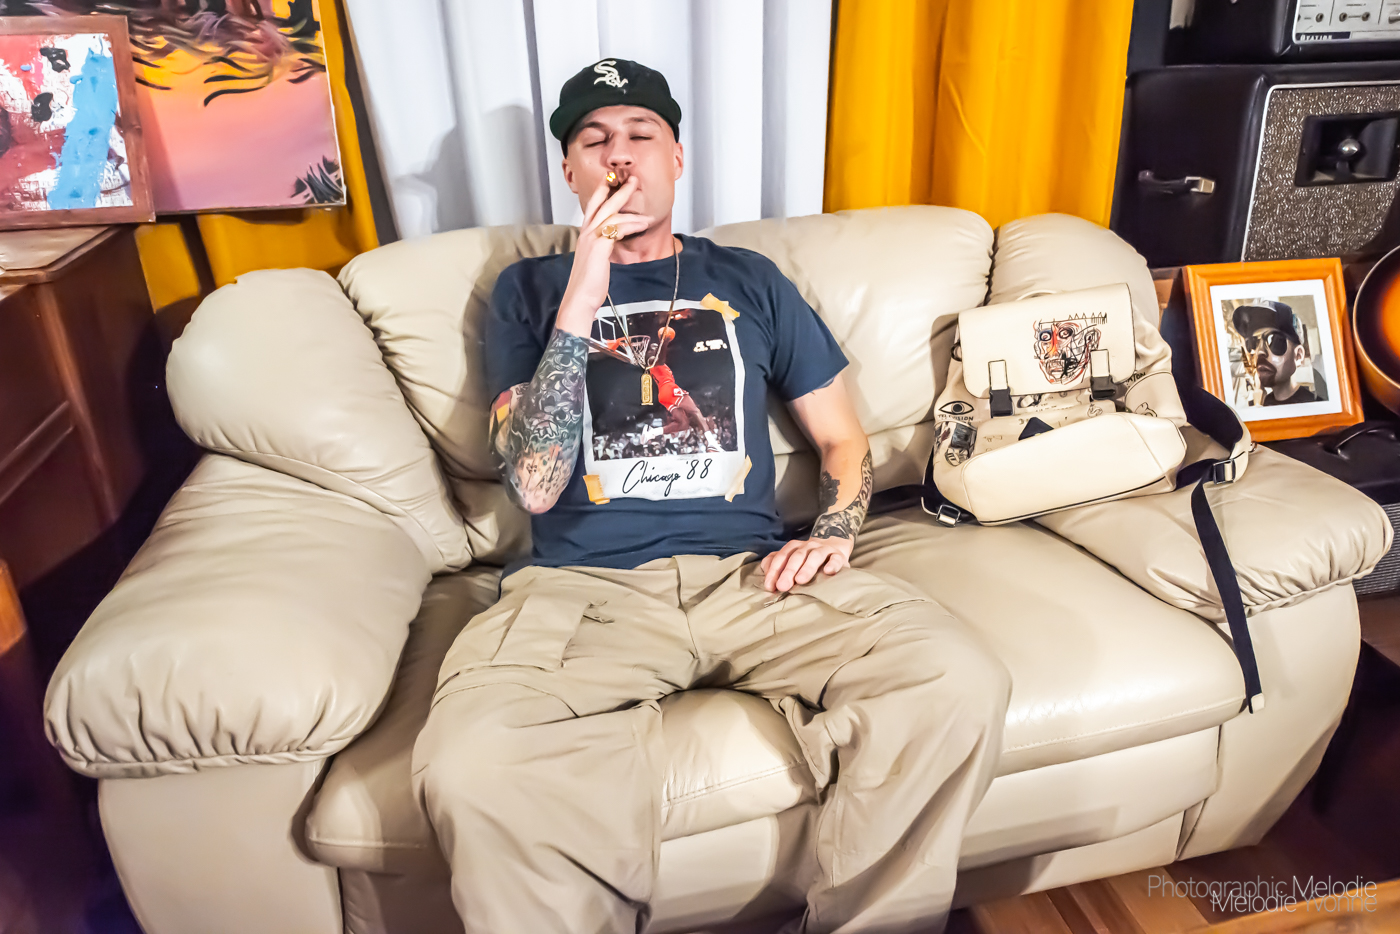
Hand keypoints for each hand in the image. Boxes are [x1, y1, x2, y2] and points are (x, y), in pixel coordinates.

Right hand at [557, 177, 654, 335]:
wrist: (579, 299)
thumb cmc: (588, 285)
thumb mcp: (595, 262)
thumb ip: (601, 249)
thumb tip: (609, 245)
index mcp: (584, 236)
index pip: (592, 208)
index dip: (601, 193)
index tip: (609, 182)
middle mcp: (585, 234)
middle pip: (603, 205)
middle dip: (618, 190)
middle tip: (633, 180)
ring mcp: (591, 239)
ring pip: (612, 215)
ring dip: (632, 212)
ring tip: (647, 212)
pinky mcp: (599, 247)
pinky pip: (617, 229)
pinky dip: (630, 225)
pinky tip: (641, 225)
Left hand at [761, 536, 853, 592]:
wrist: (834, 546)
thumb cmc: (808, 558)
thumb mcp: (791, 558)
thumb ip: (776, 563)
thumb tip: (766, 572)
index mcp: (794, 547)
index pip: (781, 557)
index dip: (774, 571)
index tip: (770, 586)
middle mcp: (808, 546)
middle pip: (797, 557)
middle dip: (788, 571)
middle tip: (783, 586)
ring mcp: (824, 550)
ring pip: (815, 556)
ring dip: (807, 567)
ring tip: (801, 580)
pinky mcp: (839, 556)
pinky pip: (836, 559)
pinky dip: (832, 565)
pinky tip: (828, 572)